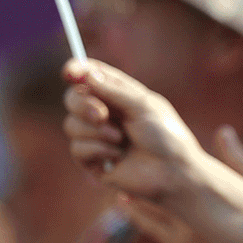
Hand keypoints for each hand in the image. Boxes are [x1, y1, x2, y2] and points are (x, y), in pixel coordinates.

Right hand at [62, 59, 208, 201]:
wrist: (173, 173)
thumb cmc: (165, 136)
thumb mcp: (143, 105)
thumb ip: (113, 90)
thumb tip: (86, 74)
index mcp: (117, 94)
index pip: (89, 75)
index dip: (76, 70)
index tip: (70, 73)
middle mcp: (104, 112)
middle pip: (72, 98)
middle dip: (82, 105)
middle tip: (102, 114)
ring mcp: (97, 137)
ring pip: (71, 125)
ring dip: (97, 132)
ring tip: (121, 140)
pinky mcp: (93, 161)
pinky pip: (77, 149)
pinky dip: (98, 150)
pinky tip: (118, 158)